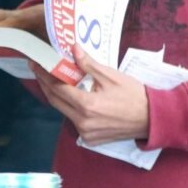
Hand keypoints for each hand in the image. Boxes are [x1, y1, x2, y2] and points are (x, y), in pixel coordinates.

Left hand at [32, 43, 149, 144]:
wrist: (152, 118)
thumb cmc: (133, 94)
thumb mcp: (110, 76)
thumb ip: (88, 64)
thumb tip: (73, 48)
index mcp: (87, 106)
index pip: (58, 88)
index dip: (44, 74)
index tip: (35, 63)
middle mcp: (83, 122)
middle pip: (56, 101)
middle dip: (45, 84)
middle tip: (38, 69)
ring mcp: (86, 133)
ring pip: (63, 111)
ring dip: (56, 95)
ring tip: (50, 79)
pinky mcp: (90, 139)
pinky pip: (73, 120)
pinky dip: (68, 107)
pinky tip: (68, 95)